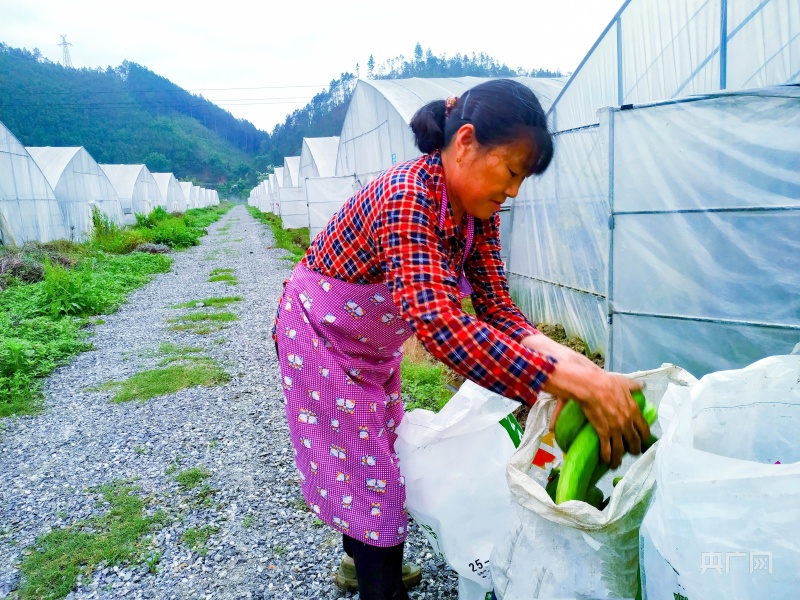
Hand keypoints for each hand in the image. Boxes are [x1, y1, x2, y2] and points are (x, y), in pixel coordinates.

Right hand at [521, 334, 649, 467]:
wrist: (591, 386)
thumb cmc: (607, 382)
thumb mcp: (624, 382)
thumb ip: (634, 386)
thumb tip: (642, 385)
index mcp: (634, 410)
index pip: (644, 428)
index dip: (645, 437)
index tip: (644, 441)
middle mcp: (627, 422)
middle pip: (635, 441)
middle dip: (635, 450)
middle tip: (632, 453)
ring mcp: (615, 429)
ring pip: (621, 449)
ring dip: (619, 458)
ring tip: (617, 463)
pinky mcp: (603, 432)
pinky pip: (606, 448)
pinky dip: (607, 456)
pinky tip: (605, 461)